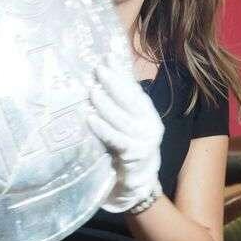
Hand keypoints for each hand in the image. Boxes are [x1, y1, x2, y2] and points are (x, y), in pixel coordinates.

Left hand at [87, 56, 163, 212]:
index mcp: (147, 113)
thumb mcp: (126, 122)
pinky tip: (90, 118)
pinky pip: (116, 139)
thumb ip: (119, 101)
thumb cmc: (127, 146)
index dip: (120, 74)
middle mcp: (149, 125)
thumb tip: (105, 69)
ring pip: (122, 119)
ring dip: (106, 105)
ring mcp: (143, 141)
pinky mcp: (133, 156)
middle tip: (97, 70)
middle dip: (114, 84)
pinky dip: (103, 128)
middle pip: (130, 101)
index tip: (106, 58)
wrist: (137, 182)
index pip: (134, 89)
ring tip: (92, 91)